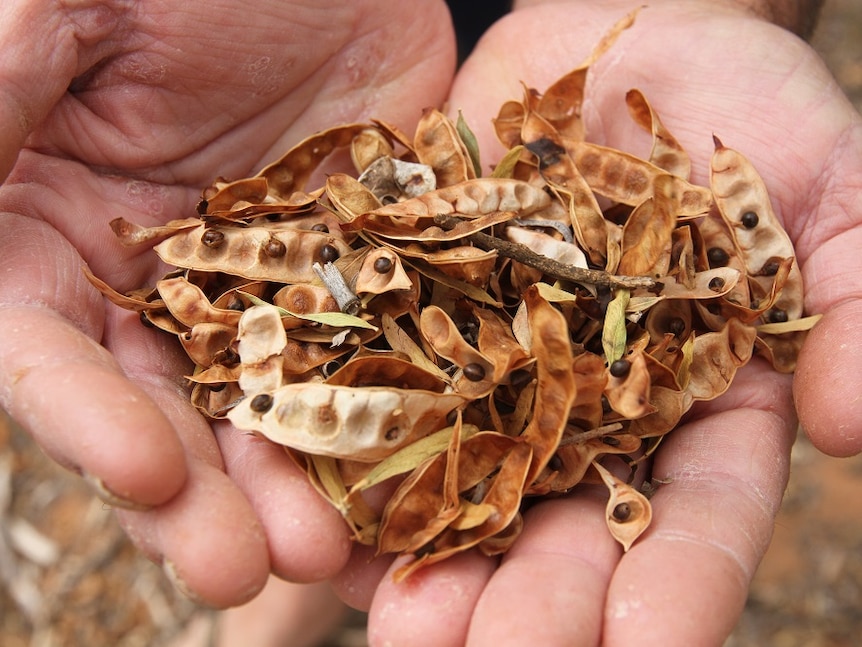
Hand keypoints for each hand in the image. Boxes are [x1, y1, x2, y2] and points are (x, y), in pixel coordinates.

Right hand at [0, 0, 454, 606]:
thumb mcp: (63, 9)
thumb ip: (0, 98)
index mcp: (48, 231)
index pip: (43, 352)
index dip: (83, 418)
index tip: (145, 473)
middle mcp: (152, 281)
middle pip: (161, 410)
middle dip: (200, 497)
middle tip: (244, 572)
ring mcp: (264, 283)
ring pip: (268, 406)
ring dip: (296, 480)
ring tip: (331, 553)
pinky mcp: (358, 266)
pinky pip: (368, 353)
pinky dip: (386, 416)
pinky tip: (411, 477)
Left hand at [334, 2, 861, 644]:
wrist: (625, 42)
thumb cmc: (746, 112)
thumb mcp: (829, 195)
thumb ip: (858, 303)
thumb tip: (854, 426)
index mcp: (697, 403)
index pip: (695, 515)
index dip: (674, 584)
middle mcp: (592, 410)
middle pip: (566, 528)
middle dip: (533, 603)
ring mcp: (503, 371)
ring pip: (468, 486)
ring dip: (435, 562)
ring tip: (399, 625)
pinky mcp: (428, 318)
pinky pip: (391, 394)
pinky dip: (364, 453)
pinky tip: (331, 514)